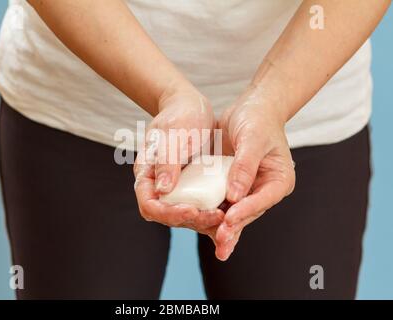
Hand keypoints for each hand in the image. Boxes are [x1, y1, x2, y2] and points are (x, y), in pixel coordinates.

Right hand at [134, 85, 223, 237]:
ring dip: (204, 221)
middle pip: (169, 215)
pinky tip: (229, 214)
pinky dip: (211, 214)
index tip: (192, 210)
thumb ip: (166, 161)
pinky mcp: (192, 187)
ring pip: (186, 215)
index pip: (150, 205)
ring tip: (226, 219)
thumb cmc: (180, 114)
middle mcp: (159, 185)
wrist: (192, 106)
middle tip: (217, 216)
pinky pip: (199, 206)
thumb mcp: (174, 134)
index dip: (168, 213)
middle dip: (192, 220)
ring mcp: (176, 187)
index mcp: (147, 174)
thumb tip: (162, 189)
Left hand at [214, 88, 295, 260]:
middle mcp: (263, 189)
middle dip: (234, 228)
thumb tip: (235, 195)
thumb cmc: (257, 120)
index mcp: (278, 180)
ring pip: (234, 213)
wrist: (250, 109)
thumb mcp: (252, 138)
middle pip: (248, 213)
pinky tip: (200, 225)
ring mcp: (246, 190)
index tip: (230, 220)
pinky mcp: (229, 187)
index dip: (246, 211)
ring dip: (223, 229)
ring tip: (217, 246)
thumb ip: (244, 166)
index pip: (262, 200)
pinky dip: (211, 214)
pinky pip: (220, 203)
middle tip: (222, 242)